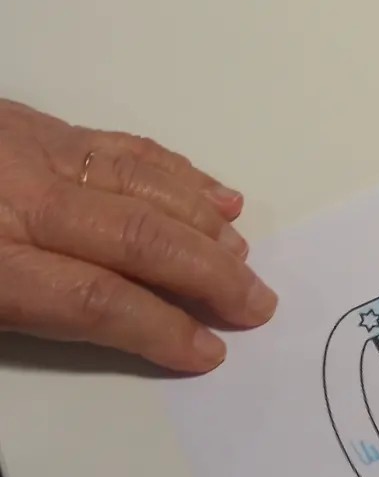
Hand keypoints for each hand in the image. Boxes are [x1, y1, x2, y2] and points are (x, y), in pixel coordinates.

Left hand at [0, 99, 275, 371]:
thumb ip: (31, 310)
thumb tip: (127, 321)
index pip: (97, 300)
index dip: (163, 328)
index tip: (209, 351)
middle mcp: (24, 201)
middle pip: (139, 239)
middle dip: (209, 276)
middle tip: (257, 303)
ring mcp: (38, 154)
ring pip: (145, 186)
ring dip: (205, 224)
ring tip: (242, 258)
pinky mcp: (45, 124)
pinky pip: (128, 146)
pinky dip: (181, 173)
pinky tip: (218, 197)